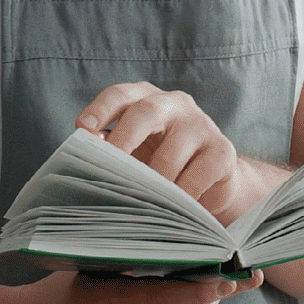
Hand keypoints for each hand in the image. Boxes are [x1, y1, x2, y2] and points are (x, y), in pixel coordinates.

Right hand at [6, 266, 262, 303]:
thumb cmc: (62, 291)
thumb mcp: (90, 267)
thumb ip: (129, 260)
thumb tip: (178, 246)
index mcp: (109, 300)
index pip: (167, 295)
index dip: (203, 287)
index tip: (229, 277)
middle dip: (209, 296)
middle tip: (224, 278)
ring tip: (204, 297)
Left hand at [76, 81, 246, 217]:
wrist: (213, 177)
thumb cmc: (161, 159)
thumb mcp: (135, 149)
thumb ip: (112, 147)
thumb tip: (86, 158)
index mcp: (146, 98)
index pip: (120, 95)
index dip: (100, 110)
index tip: (81, 129)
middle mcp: (175, 104)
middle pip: (147, 111)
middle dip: (124, 139)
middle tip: (109, 167)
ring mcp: (201, 125)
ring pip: (171, 153)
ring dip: (152, 181)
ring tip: (140, 201)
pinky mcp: (222, 151)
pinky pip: (196, 177)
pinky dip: (180, 196)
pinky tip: (172, 208)